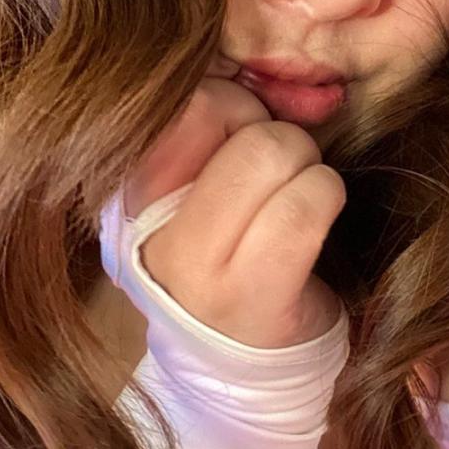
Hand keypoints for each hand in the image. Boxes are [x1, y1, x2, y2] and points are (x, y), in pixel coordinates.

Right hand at [122, 65, 347, 348]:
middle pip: (226, 110)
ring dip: (307, 167)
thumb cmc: (235, 255)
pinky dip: (325, 199)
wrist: (248, 371)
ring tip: (295, 203)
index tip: (239, 147)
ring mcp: (192, 269)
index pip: (181, 99)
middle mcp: (141, 228)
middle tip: (277, 179)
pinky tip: (315, 225)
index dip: (230, 109)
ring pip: (272, 149)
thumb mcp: (197, 187)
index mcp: (123, 191)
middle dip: (272, 133)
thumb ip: (213, 127)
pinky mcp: (249, 297)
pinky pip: (304, 207)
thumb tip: (262, 77)